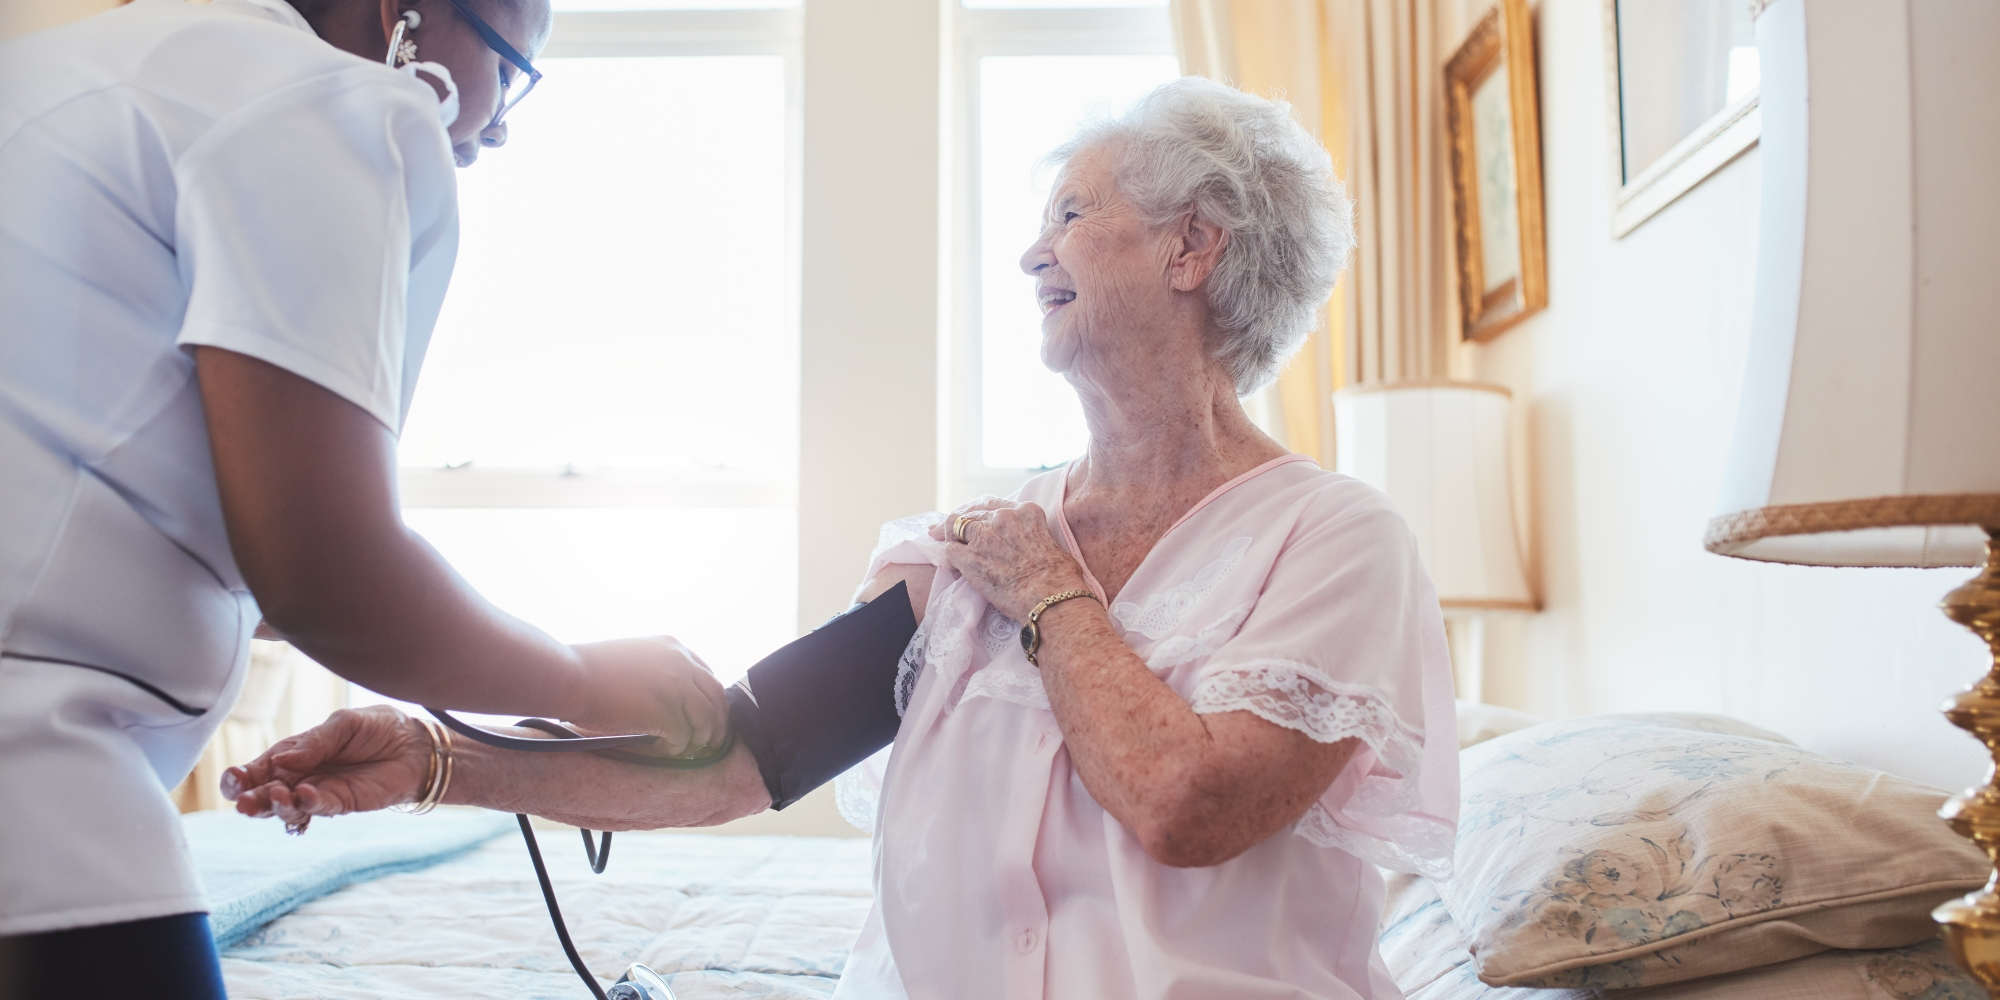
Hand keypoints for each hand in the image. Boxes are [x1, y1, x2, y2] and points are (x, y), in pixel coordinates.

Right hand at [222, 705, 430, 828]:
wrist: (416, 744)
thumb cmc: (378, 728)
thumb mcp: (344, 723)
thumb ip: (314, 742)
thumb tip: (282, 760)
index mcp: (294, 754)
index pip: (260, 768)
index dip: (242, 776)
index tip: (235, 778)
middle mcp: (301, 776)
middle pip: (265, 793)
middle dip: (250, 798)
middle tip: (242, 801)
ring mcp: (319, 792)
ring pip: (287, 807)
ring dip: (276, 805)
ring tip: (276, 797)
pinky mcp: (342, 804)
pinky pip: (319, 808)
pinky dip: (308, 804)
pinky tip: (303, 796)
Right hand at [568, 636, 729, 756]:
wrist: (570, 677)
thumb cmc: (589, 669)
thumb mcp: (633, 656)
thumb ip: (656, 669)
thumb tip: (668, 696)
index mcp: (673, 646)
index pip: (707, 674)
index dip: (709, 698)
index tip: (707, 713)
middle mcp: (681, 663)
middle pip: (716, 696)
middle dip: (718, 721)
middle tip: (714, 740)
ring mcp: (677, 687)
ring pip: (705, 719)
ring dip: (700, 738)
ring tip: (689, 750)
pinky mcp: (666, 713)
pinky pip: (683, 737)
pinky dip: (677, 748)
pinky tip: (665, 751)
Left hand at [929, 498, 1089, 620]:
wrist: (1050, 597)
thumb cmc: (1060, 577)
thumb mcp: (1052, 542)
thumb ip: (1034, 535)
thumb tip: (1033, 546)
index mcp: (1025, 511)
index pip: (993, 505)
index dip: (982, 514)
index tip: (978, 521)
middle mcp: (1002, 518)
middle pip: (972, 512)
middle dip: (963, 523)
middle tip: (952, 531)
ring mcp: (983, 536)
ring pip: (954, 525)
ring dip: (952, 536)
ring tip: (951, 546)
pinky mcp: (970, 558)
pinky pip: (950, 550)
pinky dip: (951, 558)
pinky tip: (956, 566)